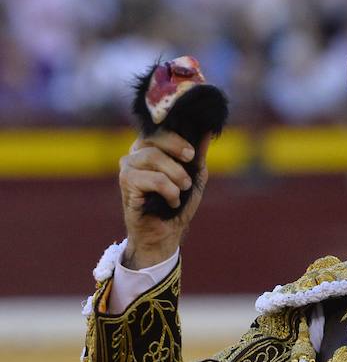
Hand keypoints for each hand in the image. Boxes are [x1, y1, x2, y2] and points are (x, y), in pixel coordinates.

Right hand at [119, 130, 211, 267]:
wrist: (165, 233)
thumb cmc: (177, 204)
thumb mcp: (194, 177)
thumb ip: (198, 157)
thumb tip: (205, 133)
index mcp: (150, 147)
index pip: (160, 129)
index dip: (177, 137)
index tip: (192, 153)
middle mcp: (136, 152)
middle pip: (155, 137)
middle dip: (177, 149)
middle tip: (190, 164)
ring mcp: (128, 166)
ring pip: (153, 157)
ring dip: (176, 174)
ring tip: (183, 188)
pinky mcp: (126, 182)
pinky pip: (154, 179)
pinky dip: (169, 190)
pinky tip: (172, 201)